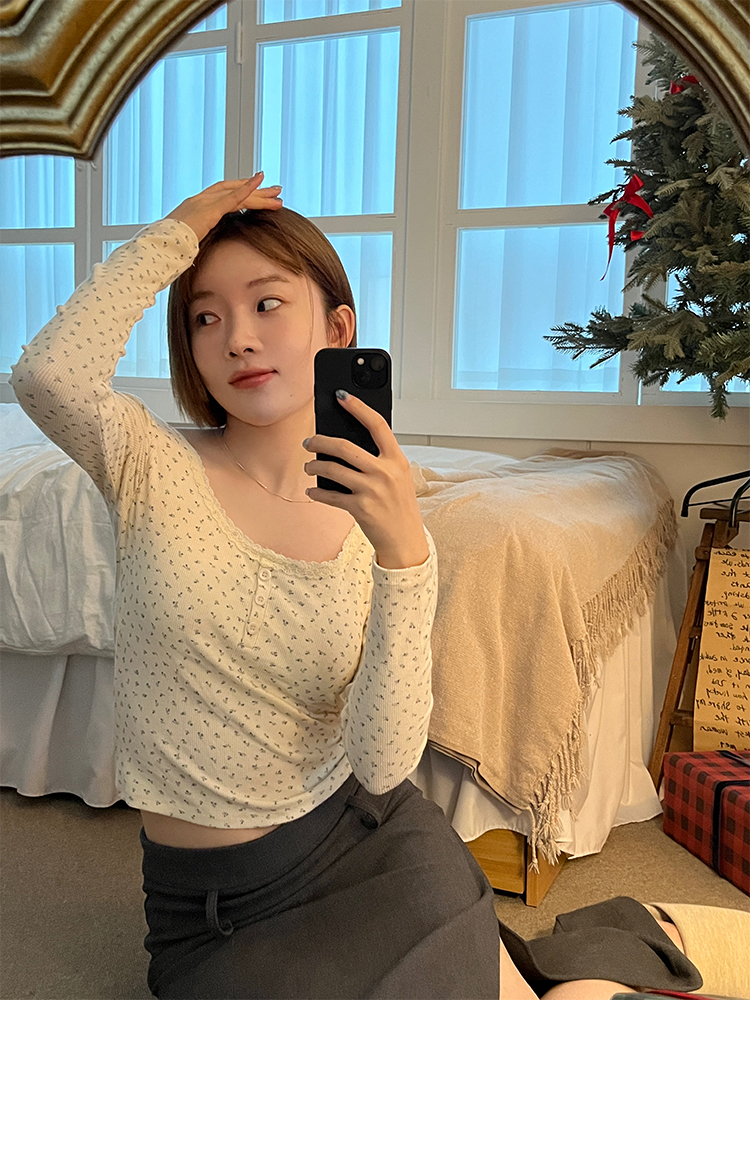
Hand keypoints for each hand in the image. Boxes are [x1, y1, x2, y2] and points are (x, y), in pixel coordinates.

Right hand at [166, 174, 282, 242]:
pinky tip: (260, 182)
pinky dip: (247, 189)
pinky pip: (232, 197)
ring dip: (259, 193)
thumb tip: (197, 260)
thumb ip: (195, 247)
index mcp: (194, 210)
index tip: (256, 197)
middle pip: (233, 190)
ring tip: (278, 193)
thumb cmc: (166, 253)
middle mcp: (199, 201)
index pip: (221, 198)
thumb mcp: (185, 249)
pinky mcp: (208, 209)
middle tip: (275, 191)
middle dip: (255, 191)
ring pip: (237, 193)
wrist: (155, 250)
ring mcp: (203, 203)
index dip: (240, 195)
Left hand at [303, 393, 429, 568]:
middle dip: (321, 441)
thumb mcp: (399, 478)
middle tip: (309, 442)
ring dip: (314, 467)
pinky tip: (312, 490)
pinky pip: (330, 496)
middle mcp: (386, 472)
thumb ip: (380, 460)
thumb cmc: (399, 507)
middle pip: (345, 447)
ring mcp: (372, 490)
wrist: (406, 541)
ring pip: (333, 470)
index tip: (341, 396)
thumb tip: (347, 444)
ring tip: (309, 467)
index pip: (377, 425)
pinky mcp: (360, 508)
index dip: (358, 407)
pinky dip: (317, 492)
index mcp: (397, 460)